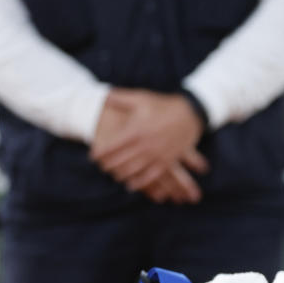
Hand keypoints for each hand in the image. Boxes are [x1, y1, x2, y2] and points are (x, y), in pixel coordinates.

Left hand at [91, 89, 208, 196]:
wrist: (189, 113)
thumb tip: (102, 97)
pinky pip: (150, 176)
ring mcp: (156, 155)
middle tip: (102, 166)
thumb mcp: (141, 98)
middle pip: (120, 161)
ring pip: (133, 171)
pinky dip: (139, 182)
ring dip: (121, 175)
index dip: (100, 154)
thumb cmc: (162, 105)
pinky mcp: (167, 161)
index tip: (93, 157)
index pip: (111, 147)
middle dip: (108, 165)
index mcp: (135, 130)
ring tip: (114, 175)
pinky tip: (131, 185)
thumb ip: (119, 98)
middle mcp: (144, 145)